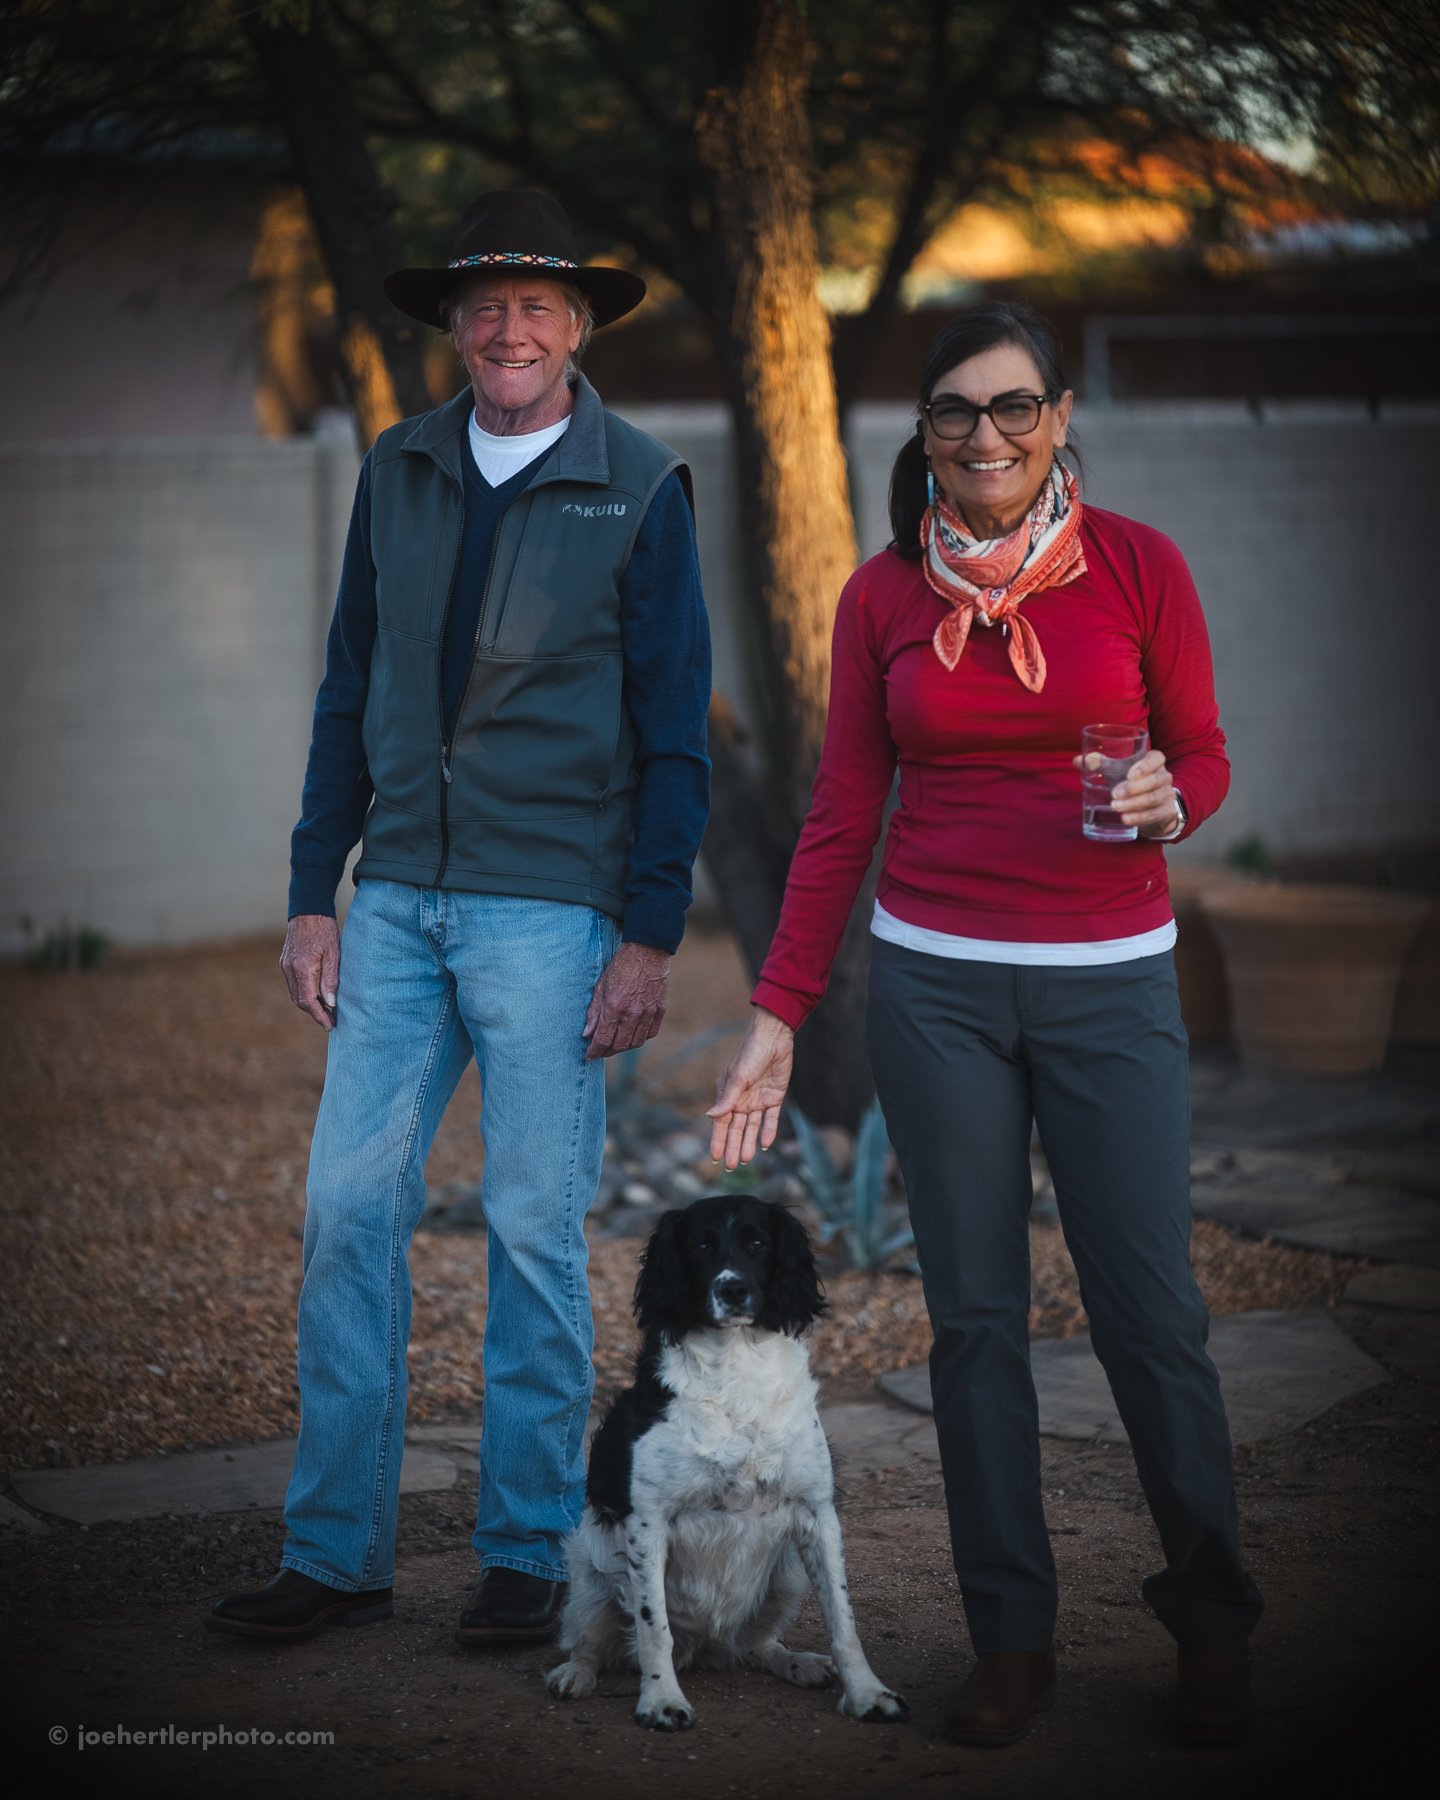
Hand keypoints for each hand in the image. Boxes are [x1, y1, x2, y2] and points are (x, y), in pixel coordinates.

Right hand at [280, 914, 340, 1030]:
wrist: (308, 910)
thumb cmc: (325, 929)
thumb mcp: (334, 954)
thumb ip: (331, 980)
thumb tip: (330, 1003)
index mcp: (302, 968)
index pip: (308, 1001)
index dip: (319, 1015)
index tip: (330, 1025)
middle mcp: (289, 969)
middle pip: (299, 1000)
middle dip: (314, 1013)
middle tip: (330, 1021)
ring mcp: (285, 965)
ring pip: (295, 993)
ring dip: (309, 1004)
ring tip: (326, 1010)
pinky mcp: (285, 962)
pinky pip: (294, 984)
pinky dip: (304, 993)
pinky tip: (317, 994)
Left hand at [583, 941, 670, 1059]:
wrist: (647, 951)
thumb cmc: (620, 966)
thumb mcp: (600, 986)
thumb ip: (594, 1012)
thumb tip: (587, 1034)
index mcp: (614, 1007)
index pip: (603, 1040)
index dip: (594, 1051)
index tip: (588, 1055)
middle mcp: (632, 1013)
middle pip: (619, 1045)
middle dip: (607, 1052)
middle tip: (600, 1052)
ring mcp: (648, 1012)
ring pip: (635, 1042)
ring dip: (623, 1047)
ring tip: (615, 1045)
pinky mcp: (660, 1010)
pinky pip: (650, 1033)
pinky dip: (640, 1038)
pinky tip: (632, 1036)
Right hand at [707, 1009, 794, 1169]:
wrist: (774, 1039)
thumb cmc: (750, 1055)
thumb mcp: (737, 1078)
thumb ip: (727, 1099)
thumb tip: (710, 1116)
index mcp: (728, 1095)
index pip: (722, 1123)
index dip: (718, 1140)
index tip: (714, 1158)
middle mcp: (742, 1100)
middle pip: (737, 1129)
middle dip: (733, 1147)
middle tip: (731, 1167)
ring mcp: (758, 1099)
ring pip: (752, 1127)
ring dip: (749, 1142)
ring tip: (746, 1160)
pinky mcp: (774, 1097)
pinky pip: (771, 1118)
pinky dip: (768, 1131)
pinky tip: (765, 1144)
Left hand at [1074, 747, 1180, 839]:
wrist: (1153, 807)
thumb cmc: (1132, 782)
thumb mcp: (1118, 771)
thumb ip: (1100, 764)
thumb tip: (1077, 760)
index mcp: (1154, 763)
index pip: (1157, 758)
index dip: (1146, 766)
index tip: (1130, 774)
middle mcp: (1164, 777)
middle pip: (1154, 780)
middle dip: (1133, 788)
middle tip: (1114, 794)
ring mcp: (1167, 795)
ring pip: (1153, 798)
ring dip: (1134, 804)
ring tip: (1115, 807)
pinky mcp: (1166, 813)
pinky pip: (1154, 815)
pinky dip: (1139, 817)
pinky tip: (1126, 819)